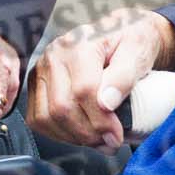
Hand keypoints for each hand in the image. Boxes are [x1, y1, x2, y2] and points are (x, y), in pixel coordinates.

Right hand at [26, 7, 174, 149]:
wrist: (121, 32)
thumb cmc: (131, 41)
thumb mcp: (138, 51)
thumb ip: (124, 76)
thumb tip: (106, 103)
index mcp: (79, 44)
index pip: (83, 91)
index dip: (100, 120)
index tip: (117, 135)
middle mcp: (54, 55)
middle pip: (61, 107)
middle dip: (88, 133)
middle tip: (110, 142)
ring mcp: (42, 69)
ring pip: (46, 117)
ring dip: (73, 137)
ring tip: (97, 140)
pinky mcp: (37, 83)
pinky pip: (37, 118)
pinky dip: (57, 134)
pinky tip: (79, 134)